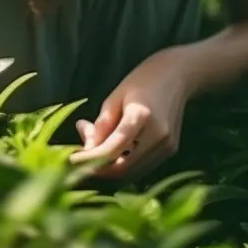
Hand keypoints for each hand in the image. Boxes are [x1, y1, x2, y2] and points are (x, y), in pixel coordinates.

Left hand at [69, 48, 189, 181]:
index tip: (70, 159)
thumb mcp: (114, 98)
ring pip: (133, 172)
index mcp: (142, 116)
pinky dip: (123, 162)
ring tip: (95, 143)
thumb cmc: (140, 82)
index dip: (90, 159)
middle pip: (123, 167)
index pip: (113, 148)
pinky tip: (112, 146)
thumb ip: (101, 126)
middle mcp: (158, 135)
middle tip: (80, 156)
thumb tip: (86, 151)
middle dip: (98, 168)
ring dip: (110, 166)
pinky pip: (142, 166)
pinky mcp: (170, 150)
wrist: (176, 75)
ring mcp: (167, 145)